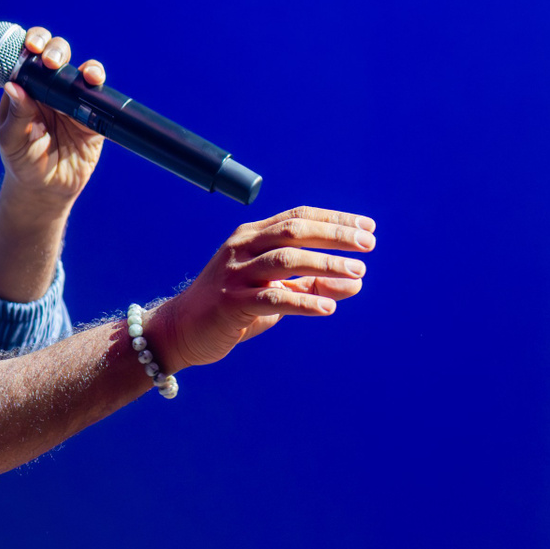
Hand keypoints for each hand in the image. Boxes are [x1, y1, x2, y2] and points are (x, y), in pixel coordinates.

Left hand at [0, 27, 105, 211]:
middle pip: (54, 55)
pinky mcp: (92, 113)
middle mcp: (48, 88)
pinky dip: (97, 80)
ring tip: (76, 72)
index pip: (26, 57)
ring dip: (78, 63)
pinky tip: (93, 79)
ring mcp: (71, 99)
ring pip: (78, 69)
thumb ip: (16, 114)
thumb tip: (12, 85)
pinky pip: (97, 92)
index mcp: (24, 89)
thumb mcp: (12, 140)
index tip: (29, 46)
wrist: (47, 189)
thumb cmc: (23, 162)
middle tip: (48, 60)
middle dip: (53, 49)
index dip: (29, 44)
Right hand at [145, 206, 374, 371]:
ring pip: (285, 260)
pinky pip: (273, 299)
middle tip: (368, 246)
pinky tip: (327, 308)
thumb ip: (313, 284)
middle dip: (334, 236)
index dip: (335, 220)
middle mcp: (241, 248)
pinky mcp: (230, 303)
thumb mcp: (277, 292)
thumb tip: (357, 281)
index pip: (298, 218)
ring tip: (358, 273)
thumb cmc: (234, 308)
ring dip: (325, 265)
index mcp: (251, 237)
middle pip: (294, 232)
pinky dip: (303, 301)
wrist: (181, 331)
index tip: (368, 228)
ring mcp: (234, 274)